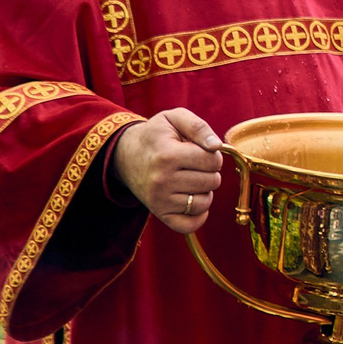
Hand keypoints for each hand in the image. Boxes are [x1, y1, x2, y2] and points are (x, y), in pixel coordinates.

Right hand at [113, 107, 224, 233]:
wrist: (126, 155)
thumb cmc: (156, 135)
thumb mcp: (173, 118)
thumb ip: (198, 126)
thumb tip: (216, 146)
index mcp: (167, 155)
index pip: (212, 160)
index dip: (213, 154)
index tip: (200, 150)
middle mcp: (161, 181)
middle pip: (212, 181)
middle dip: (209, 171)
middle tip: (193, 165)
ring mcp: (159, 200)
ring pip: (204, 202)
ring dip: (205, 190)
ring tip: (191, 179)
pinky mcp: (159, 214)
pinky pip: (189, 225)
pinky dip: (198, 215)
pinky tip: (193, 199)